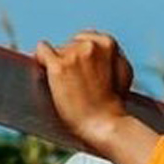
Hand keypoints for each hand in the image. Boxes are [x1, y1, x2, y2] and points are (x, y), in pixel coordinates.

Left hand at [34, 30, 134, 153]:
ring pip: (56, 50)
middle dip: (71, 61)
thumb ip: (111, 55)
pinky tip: (44, 70)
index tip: (83, 71)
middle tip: (78, 84)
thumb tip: (97, 46)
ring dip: (58, 65)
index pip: (85, 39)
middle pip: (69, 45)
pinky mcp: (58, 66)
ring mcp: (73, 55)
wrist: (104, 125)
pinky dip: (40, 59)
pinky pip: (42, 51)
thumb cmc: (113, 104)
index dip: (82, 56)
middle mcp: (90, 45)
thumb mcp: (123, 72)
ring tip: (68, 86)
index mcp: (108, 43)